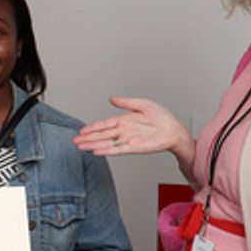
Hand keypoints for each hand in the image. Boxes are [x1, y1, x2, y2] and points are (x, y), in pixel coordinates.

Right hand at [73, 96, 192, 162]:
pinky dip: (107, 150)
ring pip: (106, 143)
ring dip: (93, 145)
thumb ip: (126, 102)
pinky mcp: (135, 147)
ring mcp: (128, 140)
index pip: (104, 124)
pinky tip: (97, 151)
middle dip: (88, 138)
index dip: (92, 128)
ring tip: (81, 147)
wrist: (175, 130)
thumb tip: (111, 98)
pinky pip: (118, 149)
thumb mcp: (143, 104)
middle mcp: (124, 131)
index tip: (82, 131)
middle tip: (75, 141)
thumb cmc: (163, 118)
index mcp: (125, 121)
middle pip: (102, 135)